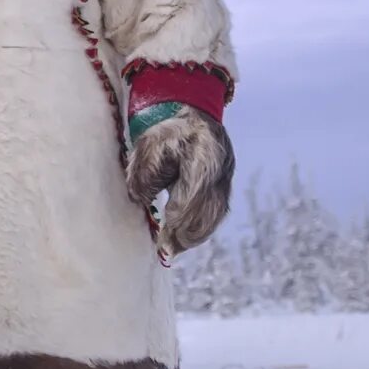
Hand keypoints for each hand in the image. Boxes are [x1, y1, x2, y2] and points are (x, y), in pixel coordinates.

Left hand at [126, 107, 234, 257]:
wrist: (190, 119)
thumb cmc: (164, 133)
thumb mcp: (148, 145)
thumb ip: (145, 171)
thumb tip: (141, 199)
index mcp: (203, 151)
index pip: (197, 183)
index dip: (185, 206)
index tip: (169, 223)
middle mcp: (221, 166)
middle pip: (209, 203)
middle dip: (188, 228)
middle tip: (166, 247)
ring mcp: (226, 178)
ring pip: (215, 212)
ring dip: (195, 234)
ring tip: (173, 249)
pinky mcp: (224, 188)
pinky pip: (216, 213)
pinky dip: (201, 229)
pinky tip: (184, 241)